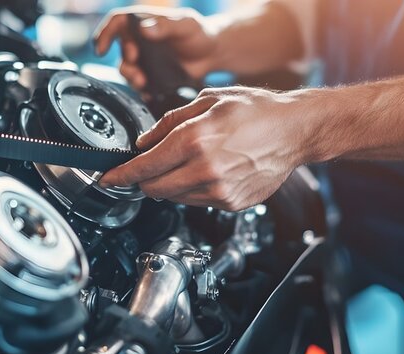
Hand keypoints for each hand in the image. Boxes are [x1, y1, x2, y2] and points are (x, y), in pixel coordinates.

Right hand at [93, 6, 219, 90]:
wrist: (212, 54)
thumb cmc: (199, 34)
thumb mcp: (185, 25)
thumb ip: (165, 26)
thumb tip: (143, 29)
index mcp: (143, 21)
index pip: (116, 22)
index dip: (104, 34)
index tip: (101, 49)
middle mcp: (139, 40)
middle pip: (120, 50)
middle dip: (126, 62)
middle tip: (137, 68)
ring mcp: (144, 59)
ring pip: (126, 69)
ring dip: (131, 77)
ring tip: (143, 82)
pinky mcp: (150, 76)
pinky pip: (138, 85)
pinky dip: (141, 89)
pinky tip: (150, 91)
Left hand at [98, 86, 319, 210]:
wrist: (295, 131)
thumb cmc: (256, 110)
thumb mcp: (208, 101)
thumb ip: (169, 122)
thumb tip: (144, 142)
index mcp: (194, 139)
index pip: (144, 167)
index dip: (120, 175)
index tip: (108, 179)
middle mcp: (204, 169)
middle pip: (153, 188)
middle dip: (143, 180)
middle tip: (145, 168)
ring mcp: (219, 190)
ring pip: (173, 198)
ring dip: (168, 185)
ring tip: (186, 163)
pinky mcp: (231, 203)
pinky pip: (196, 202)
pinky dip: (191, 190)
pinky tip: (205, 171)